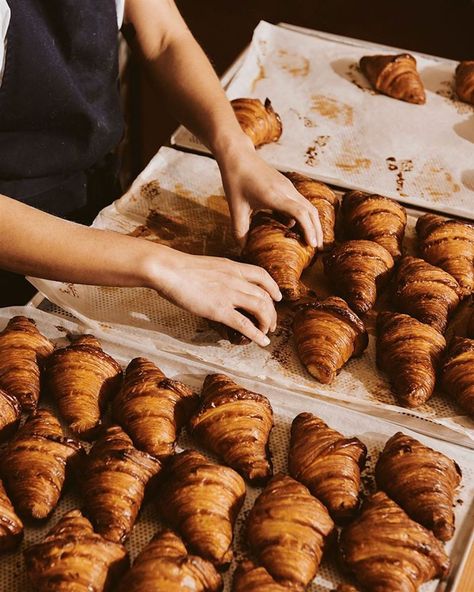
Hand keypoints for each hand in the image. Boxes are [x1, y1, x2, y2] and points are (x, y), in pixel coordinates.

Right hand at [145, 247, 281, 346]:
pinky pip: (244, 324)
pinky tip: (262, 341)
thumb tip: (218, 283)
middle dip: (272, 311)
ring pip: (260, 309)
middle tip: (272, 323)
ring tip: (267, 332)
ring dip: (267, 322)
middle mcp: (236, 279)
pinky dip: (257, 334)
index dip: (273, 288)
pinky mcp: (219, 310)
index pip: (262, 275)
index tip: (277, 297)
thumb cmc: (180, 268)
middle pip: (265, 296)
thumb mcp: (208, 266)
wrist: (169, 270)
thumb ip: (219, 274)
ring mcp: (229, 295)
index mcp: (233, 267)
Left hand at [216, 136, 323, 248]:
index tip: (312, 245)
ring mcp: (288, 186)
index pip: (299, 213)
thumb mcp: (235, 208)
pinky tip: (295, 228)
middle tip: (318, 249)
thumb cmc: (236, 180)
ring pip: (308, 206)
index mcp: (274, 196)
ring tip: (312, 240)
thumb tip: (242, 249)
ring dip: (312, 223)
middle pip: (311, 211)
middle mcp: (286, 190)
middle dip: (317, 230)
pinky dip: (303, 215)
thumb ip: (239, 230)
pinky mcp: (286, 185)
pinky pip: (300, 202)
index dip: (308, 230)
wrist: (238, 156)